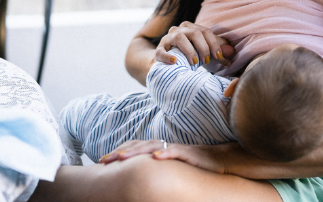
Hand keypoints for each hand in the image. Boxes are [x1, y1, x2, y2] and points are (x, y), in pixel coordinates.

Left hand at [99, 140, 229, 174]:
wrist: (220, 160)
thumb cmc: (194, 165)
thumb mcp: (171, 167)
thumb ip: (155, 168)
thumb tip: (139, 176)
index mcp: (159, 149)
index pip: (135, 148)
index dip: (118, 152)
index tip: (102, 161)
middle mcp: (165, 146)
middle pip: (138, 146)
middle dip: (120, 153)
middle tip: (103, 160)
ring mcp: (176, 148)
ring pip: (152, 147)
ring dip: (136, 152)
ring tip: (121, 157)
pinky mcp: (190, 153)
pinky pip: (176, 152)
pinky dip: (165, 154)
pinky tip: (155, 158)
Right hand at [156, 21, 234, 65]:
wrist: (169, 61)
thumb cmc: (191, 55)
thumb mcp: (206, 51)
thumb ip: (219, 51)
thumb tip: (232, 52)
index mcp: (191, 27)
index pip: (205, 31)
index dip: (214, 44)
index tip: (219, 57)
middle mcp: (179, 29)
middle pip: (194, 33)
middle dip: (203, 47)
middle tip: (207, 61)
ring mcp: (167, 39)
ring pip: (179, 37)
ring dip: (189, 50)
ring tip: (194, 63)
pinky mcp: (159, 50)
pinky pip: (161, 51)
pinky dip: (167, 56)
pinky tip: (174, 61)